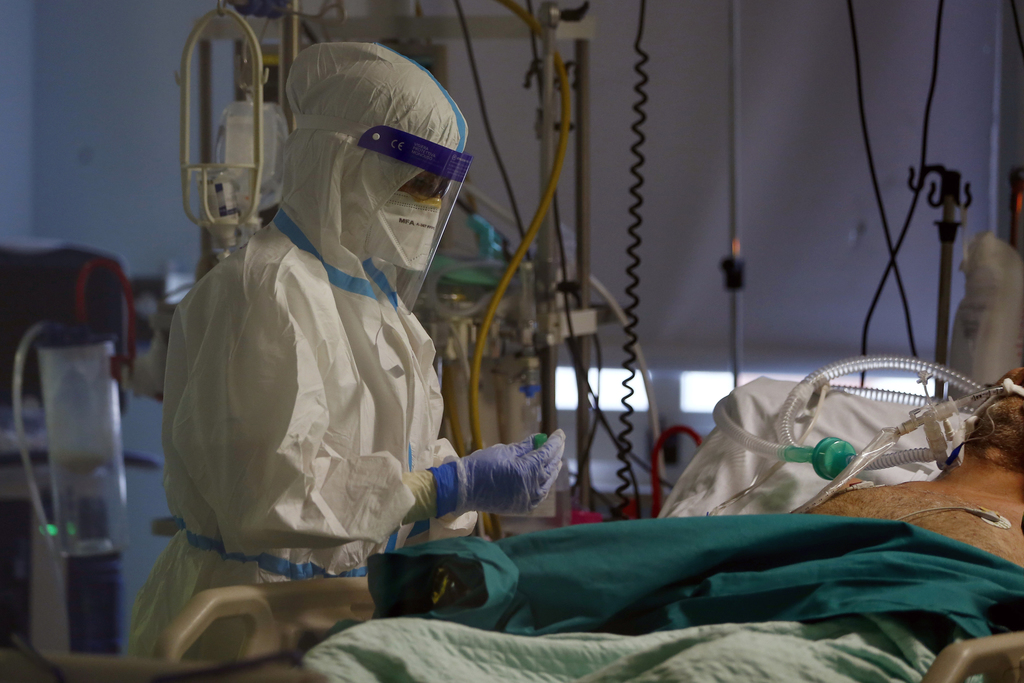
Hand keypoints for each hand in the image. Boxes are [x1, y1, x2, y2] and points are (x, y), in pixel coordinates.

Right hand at [429, 430, 564, 516]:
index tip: (559, 433)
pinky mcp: (522, 507)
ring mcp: (528, 499)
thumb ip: (525, 446)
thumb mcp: (504, 451)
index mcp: (528, 469)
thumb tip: (539, 439)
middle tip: (559, 444)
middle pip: (550, 468)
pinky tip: (545, 479)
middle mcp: (532, 486)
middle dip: (555, 454)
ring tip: (556, 462)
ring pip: (547, 483)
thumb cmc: (483, 465)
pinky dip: (544, 485)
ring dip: (552, 471)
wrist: (465, 489)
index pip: (547, 453)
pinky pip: (539, 495)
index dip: (555, 442)